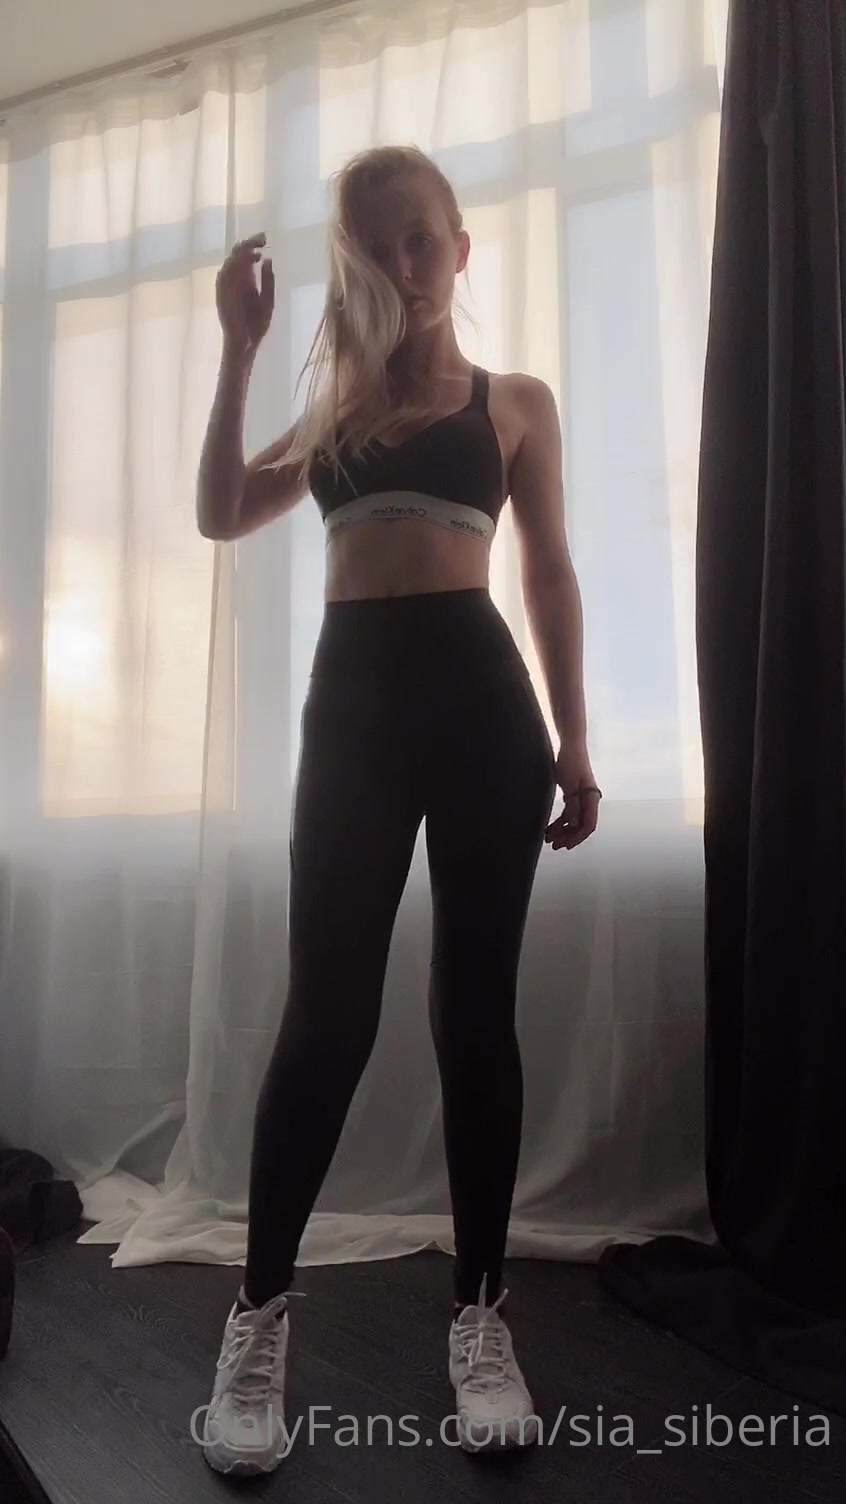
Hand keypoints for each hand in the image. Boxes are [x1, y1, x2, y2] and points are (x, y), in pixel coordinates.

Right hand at [216, 232, 274, 353]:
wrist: (246, 345)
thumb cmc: (257, 326)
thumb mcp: (268, 301)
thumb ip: (268, 281)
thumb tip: (268, 259)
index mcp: (245, 281)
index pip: (245, 255)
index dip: (253, 244)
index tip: (265, 238)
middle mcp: (234, 281)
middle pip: (236, 255)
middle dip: (248, 244)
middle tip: (262, 239)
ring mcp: (226, 288)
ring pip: (229, 262)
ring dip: (242, 253)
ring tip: (255, 250)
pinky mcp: (221, 295)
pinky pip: (224, 276)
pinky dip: (234, 266)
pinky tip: (246, 261)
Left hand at [544, 745, 600, 850]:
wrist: (570, 746)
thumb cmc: (571, 762)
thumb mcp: (570, 786)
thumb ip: (574, 806)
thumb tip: (576, 825)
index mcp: (592, 799)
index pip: (588, 825)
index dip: (577, 837)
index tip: (565, 845)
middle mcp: (589, 801)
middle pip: (581, 826)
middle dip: (568, 837)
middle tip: (554, 845)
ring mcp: (581, 799)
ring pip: (573, 821)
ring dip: (562, 831)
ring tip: (548, 839)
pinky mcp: (573, 795)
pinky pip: (568, 813)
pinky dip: (559, 822)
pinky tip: (549, 828)